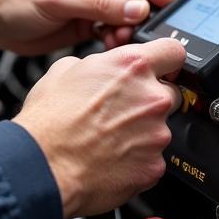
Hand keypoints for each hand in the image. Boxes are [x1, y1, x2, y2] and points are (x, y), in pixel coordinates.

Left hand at [0, 0, 176, 54]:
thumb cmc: (13, 0)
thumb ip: (98, 4)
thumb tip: (136, 7)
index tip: (170, 1)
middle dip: (139, 12)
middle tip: (147, 30)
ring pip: (124, 13)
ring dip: (127, 28)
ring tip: (121, 40)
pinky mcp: (87, 19)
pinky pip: (113, 28)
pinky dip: (116, 38)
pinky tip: (111, 45)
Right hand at [13, 38, 184, 217]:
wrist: (43, 166)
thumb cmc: (49, 120)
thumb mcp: (65, 69)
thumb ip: (99, 64)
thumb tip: (104, 68)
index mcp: (132, 66)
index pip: (174, 51)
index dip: (166, 59)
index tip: (161, 67)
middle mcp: (151, 98)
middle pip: (169, 92)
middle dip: (149, 99)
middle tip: (120, 109)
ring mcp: (156, 135)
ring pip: (159, 127)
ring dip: (141, 130)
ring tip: (107, 137)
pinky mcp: (154, 167)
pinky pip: (152, 157)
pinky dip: (136, 158)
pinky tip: (110, 157)